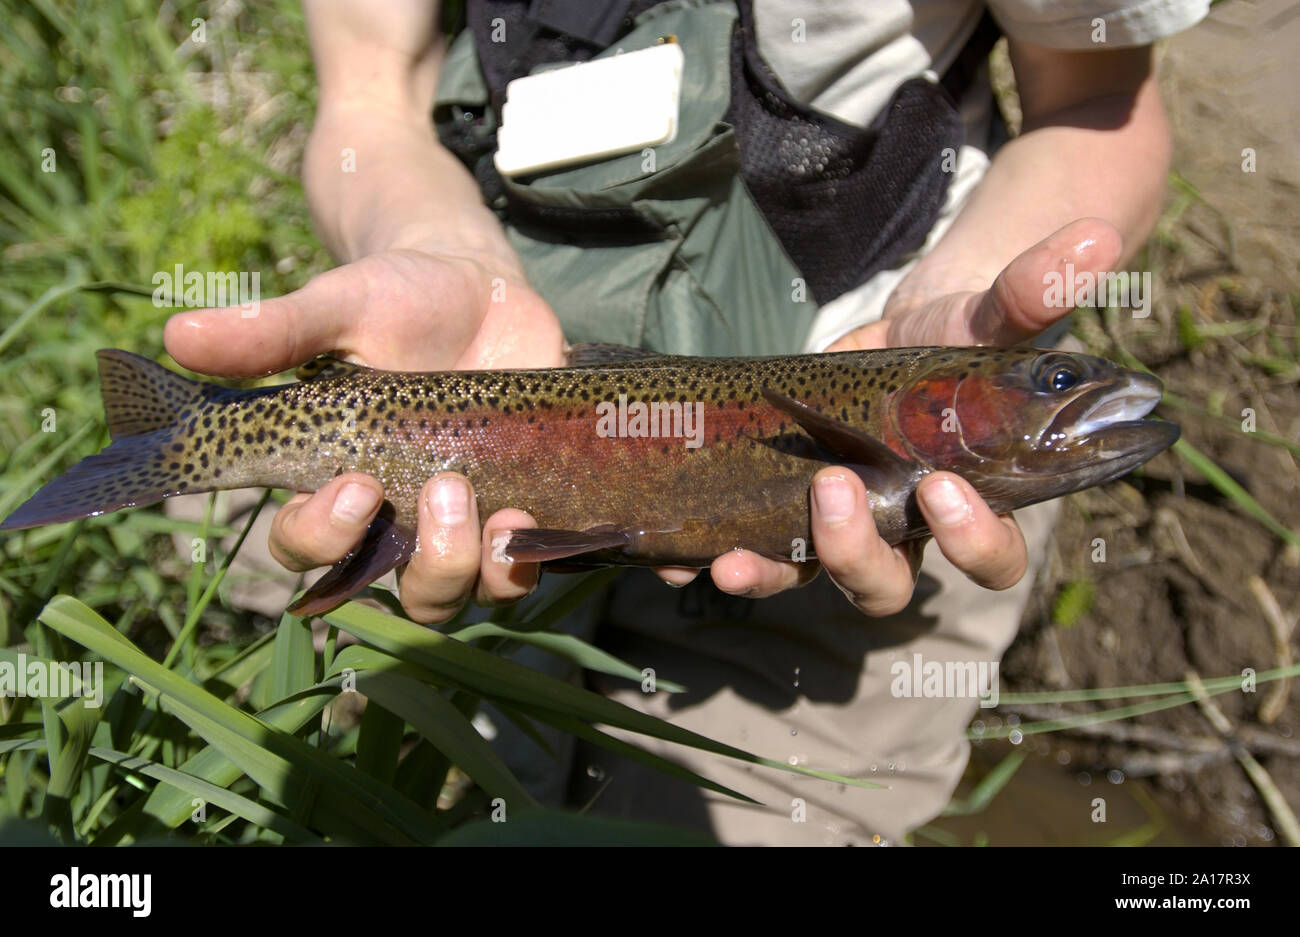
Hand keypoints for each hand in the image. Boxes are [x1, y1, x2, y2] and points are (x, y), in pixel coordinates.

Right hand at [165, 247, 564, 621]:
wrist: (478, 286)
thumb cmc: (395, 298)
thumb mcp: (340, 305)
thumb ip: (274, 329)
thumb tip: (178, 333)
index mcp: (339, 479)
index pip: (306, 546)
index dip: (324, 536)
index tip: (357, 486)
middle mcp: (398, 517)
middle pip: (394, 592)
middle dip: (426, 563)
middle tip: (444, 488)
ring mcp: (464, 520)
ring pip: (460, 593)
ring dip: (478, 570)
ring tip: (502, 515)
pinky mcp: (523, 506)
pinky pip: (525, 567)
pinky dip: (533, 559)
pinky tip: (537, 523)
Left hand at [676, 219, 1124, 614]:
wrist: (908, 331)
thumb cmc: (968, 332)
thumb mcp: (996, 308)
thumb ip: (1036, 290)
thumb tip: (1099, 238)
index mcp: (972, 500)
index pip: (990, 556)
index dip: (973, 541)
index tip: (944, 490)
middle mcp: (903, 530)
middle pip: (887, 585)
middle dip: (857, 556)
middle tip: (831, 493)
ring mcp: (839, 522)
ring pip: (810, 575)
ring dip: (770, 574)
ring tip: (729, 562)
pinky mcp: (784, 499)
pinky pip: (752, 543)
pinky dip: (712, 556)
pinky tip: (674, 555)